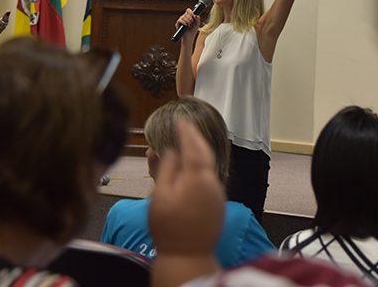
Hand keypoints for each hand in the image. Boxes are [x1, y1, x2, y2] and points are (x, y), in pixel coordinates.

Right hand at [149, 120, 225, 258]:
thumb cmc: (170, 229)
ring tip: (187, 143)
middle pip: (206, 154)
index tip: (180, 120)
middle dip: (195, 138)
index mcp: (198, 179)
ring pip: (209, 167)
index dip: (186, 132)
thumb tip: (172, 152)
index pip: (193, 148)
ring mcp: (217, 194)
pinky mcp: (218, 204)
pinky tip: (192, 168)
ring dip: (199, 153)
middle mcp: (212, 184)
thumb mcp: (160, 197)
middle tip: (186, 127)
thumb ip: (167, 170)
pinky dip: (201, 168)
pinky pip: (209, 179)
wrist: (187, 256)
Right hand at [176, 9, 200, 40]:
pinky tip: (186, 25)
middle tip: (192, 23)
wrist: (189, 36)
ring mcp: (180, 20)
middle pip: (186, 14)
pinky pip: (180, 20)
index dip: (191, 12)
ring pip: (183, 17)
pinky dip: (184, 22)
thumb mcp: (197, 24)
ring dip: (188, 21)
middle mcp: (184, 17)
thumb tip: (195, 15)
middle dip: (191, 19)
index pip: (188, 10)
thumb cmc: (193, 30)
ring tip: (190, 25)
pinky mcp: (178, 24)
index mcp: (188, 16)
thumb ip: (198, 19)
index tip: (193, 16)